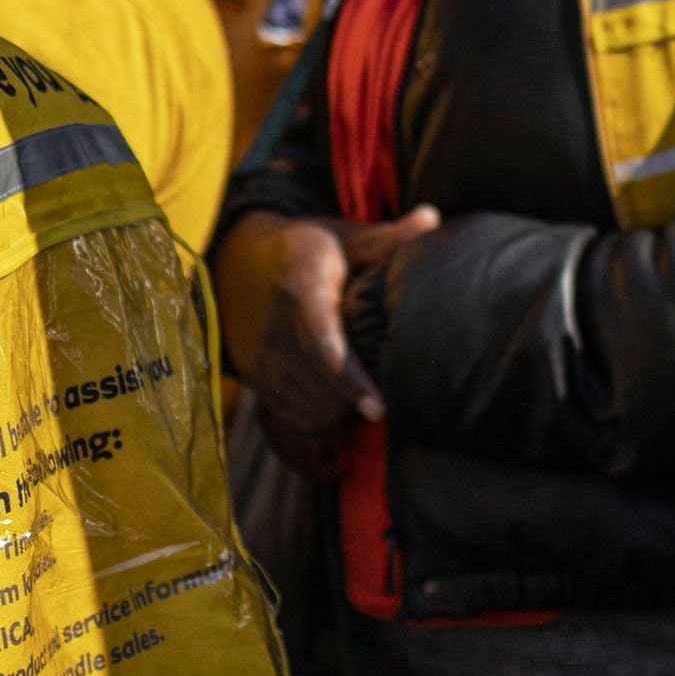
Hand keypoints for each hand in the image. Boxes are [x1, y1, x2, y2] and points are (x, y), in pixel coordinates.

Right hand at [211, 206, 437, 477]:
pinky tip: (336, 458)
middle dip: (353, 406)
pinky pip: (280, 427)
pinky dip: (309, 444)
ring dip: (336, 423)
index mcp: (301, 293)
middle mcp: (275, 333)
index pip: (324, 346)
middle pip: (317, 389)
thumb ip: (387, 238)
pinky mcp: (256, 383)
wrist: (241, 259)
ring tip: (368, 414)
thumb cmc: (308, 248)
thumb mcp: (344, 236)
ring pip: (302, 413)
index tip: (380, 409)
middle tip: (392, 407)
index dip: (351, 381)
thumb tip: (432, 217)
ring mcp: (261, 362)